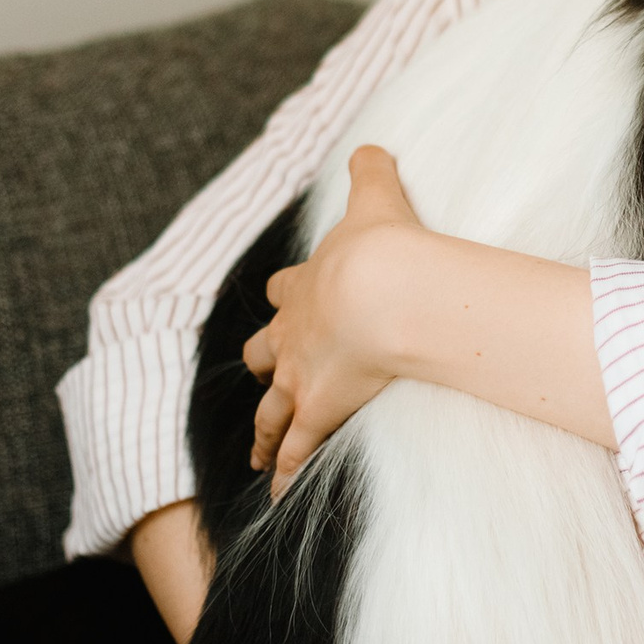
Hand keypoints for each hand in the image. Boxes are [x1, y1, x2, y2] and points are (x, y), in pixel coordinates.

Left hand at [243, 146, 424, 495]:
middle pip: (264, 352)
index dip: (286, 295)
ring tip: (259, 455)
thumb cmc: (382, 245)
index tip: (285, 299)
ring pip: (272, 410)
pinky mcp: (316, 410)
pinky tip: (277, 498)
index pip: (285, 290)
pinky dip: (285, 475)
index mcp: (305, 286)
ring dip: (265, 432)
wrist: (384, 289)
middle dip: (265, 362)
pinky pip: (296, 452)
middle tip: (266, 372)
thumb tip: (371, 145)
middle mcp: (293, 334)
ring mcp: (301, 377)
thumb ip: (370, 169)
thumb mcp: (375, 195)